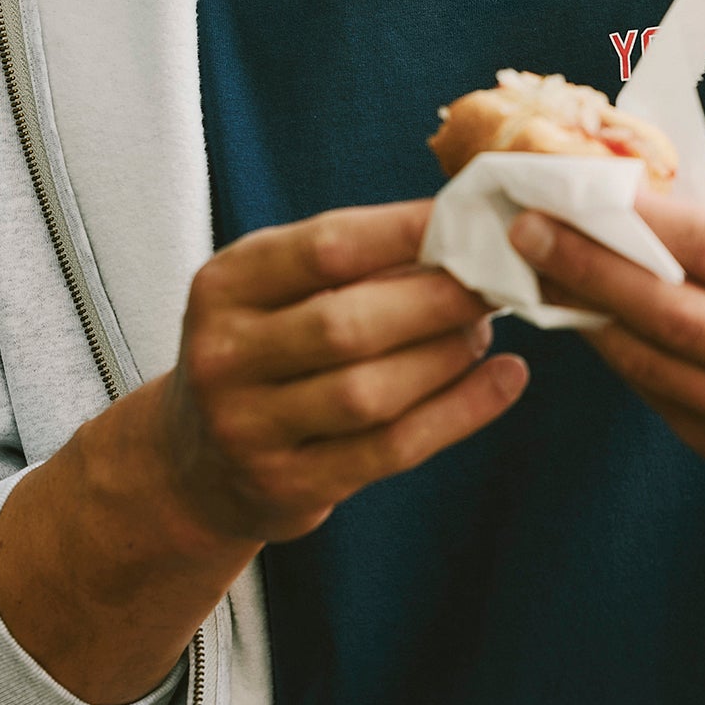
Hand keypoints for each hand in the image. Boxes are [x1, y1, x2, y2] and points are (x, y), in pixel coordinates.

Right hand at [158, 200, 528, 543]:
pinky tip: (506, 380)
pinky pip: (391, 448)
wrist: (198, 465)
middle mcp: (224, 356)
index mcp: (224, 286)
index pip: (325, 247)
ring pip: (371, 392)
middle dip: (439, 299)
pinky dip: (461, 412)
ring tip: (485, 330)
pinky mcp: (288, 486)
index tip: (473, 218)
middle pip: (349, 324)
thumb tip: (466, 234)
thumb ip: (354, 264)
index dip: (408, 230)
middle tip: (497, 281)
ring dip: (448, 356)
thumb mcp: (275, 293)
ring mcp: (250, 429)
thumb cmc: (264, 352)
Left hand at [509, 186, 704, 544]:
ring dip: (587, 318)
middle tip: (527, 233)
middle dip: (587, 269)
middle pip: (671, 313)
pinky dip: (622, 359)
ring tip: (541, 275)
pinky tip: (591, 323)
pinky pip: (665, 402)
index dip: (634, 222)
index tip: (572, 193)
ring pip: (655, 365)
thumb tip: (642, 187)